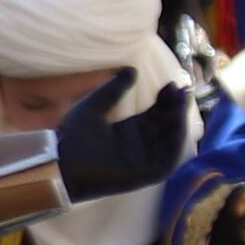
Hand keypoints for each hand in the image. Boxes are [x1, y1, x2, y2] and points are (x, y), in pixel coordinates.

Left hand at [50, 71, 194, 201]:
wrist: (62, 161)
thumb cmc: (72, 135)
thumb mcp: (95, 105)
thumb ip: (114, 89)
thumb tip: (131, 69)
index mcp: (126, 133)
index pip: (152, 115)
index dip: (164, 101)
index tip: (170, 84)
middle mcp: (137, 147)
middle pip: (163, 126)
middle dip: (175, 108)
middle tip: (182, 89)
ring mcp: (142, 162)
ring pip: (169, 141)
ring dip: (178, 122)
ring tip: (181, 100)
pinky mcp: (145, 175)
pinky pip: (167, 159)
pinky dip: (175, 143)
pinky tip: (177, 123)